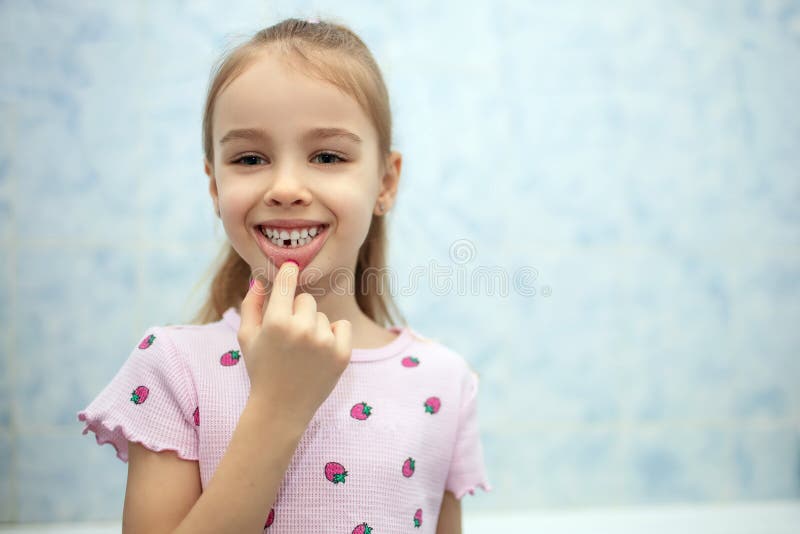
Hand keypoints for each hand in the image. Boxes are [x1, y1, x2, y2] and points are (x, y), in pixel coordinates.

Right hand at [238, 261, 352, 426]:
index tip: (291, 268)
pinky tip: (319, 352)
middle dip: (297, 311)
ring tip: (301, 351)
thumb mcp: (246, 336)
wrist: (281, 409)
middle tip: (289, 335)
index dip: (288, 272)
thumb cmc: (261, 369)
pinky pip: (342, 326)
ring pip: (322, 315)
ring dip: (313, 327)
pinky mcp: (343, 354)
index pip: (287, 280)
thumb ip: (251, 303)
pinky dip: (333, 335)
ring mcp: (325, 342)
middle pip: (306, 299)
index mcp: (276, 321)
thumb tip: (262, 279)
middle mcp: (302, 328)